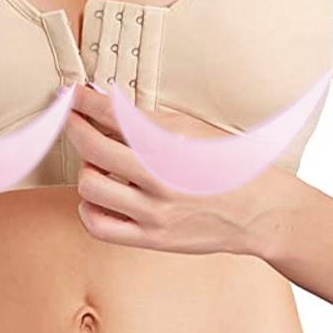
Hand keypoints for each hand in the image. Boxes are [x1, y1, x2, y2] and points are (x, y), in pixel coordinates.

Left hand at [64, 83, 296, 256]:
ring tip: (96, 161)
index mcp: (172, 145)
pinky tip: (98, 194)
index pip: (113, 116)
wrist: (260, 211)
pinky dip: (88, 207)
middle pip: (93, 148)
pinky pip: (99, 226)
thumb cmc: (227, 163)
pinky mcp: (152, 239)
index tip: (72, 94)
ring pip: (90, 186)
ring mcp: (154, 212)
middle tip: (72, 118)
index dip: (85, 102)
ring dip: (87, 168)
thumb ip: (147, 121)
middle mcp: (160, 179)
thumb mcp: (192, 130)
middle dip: (75, 127)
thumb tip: (105, 104)